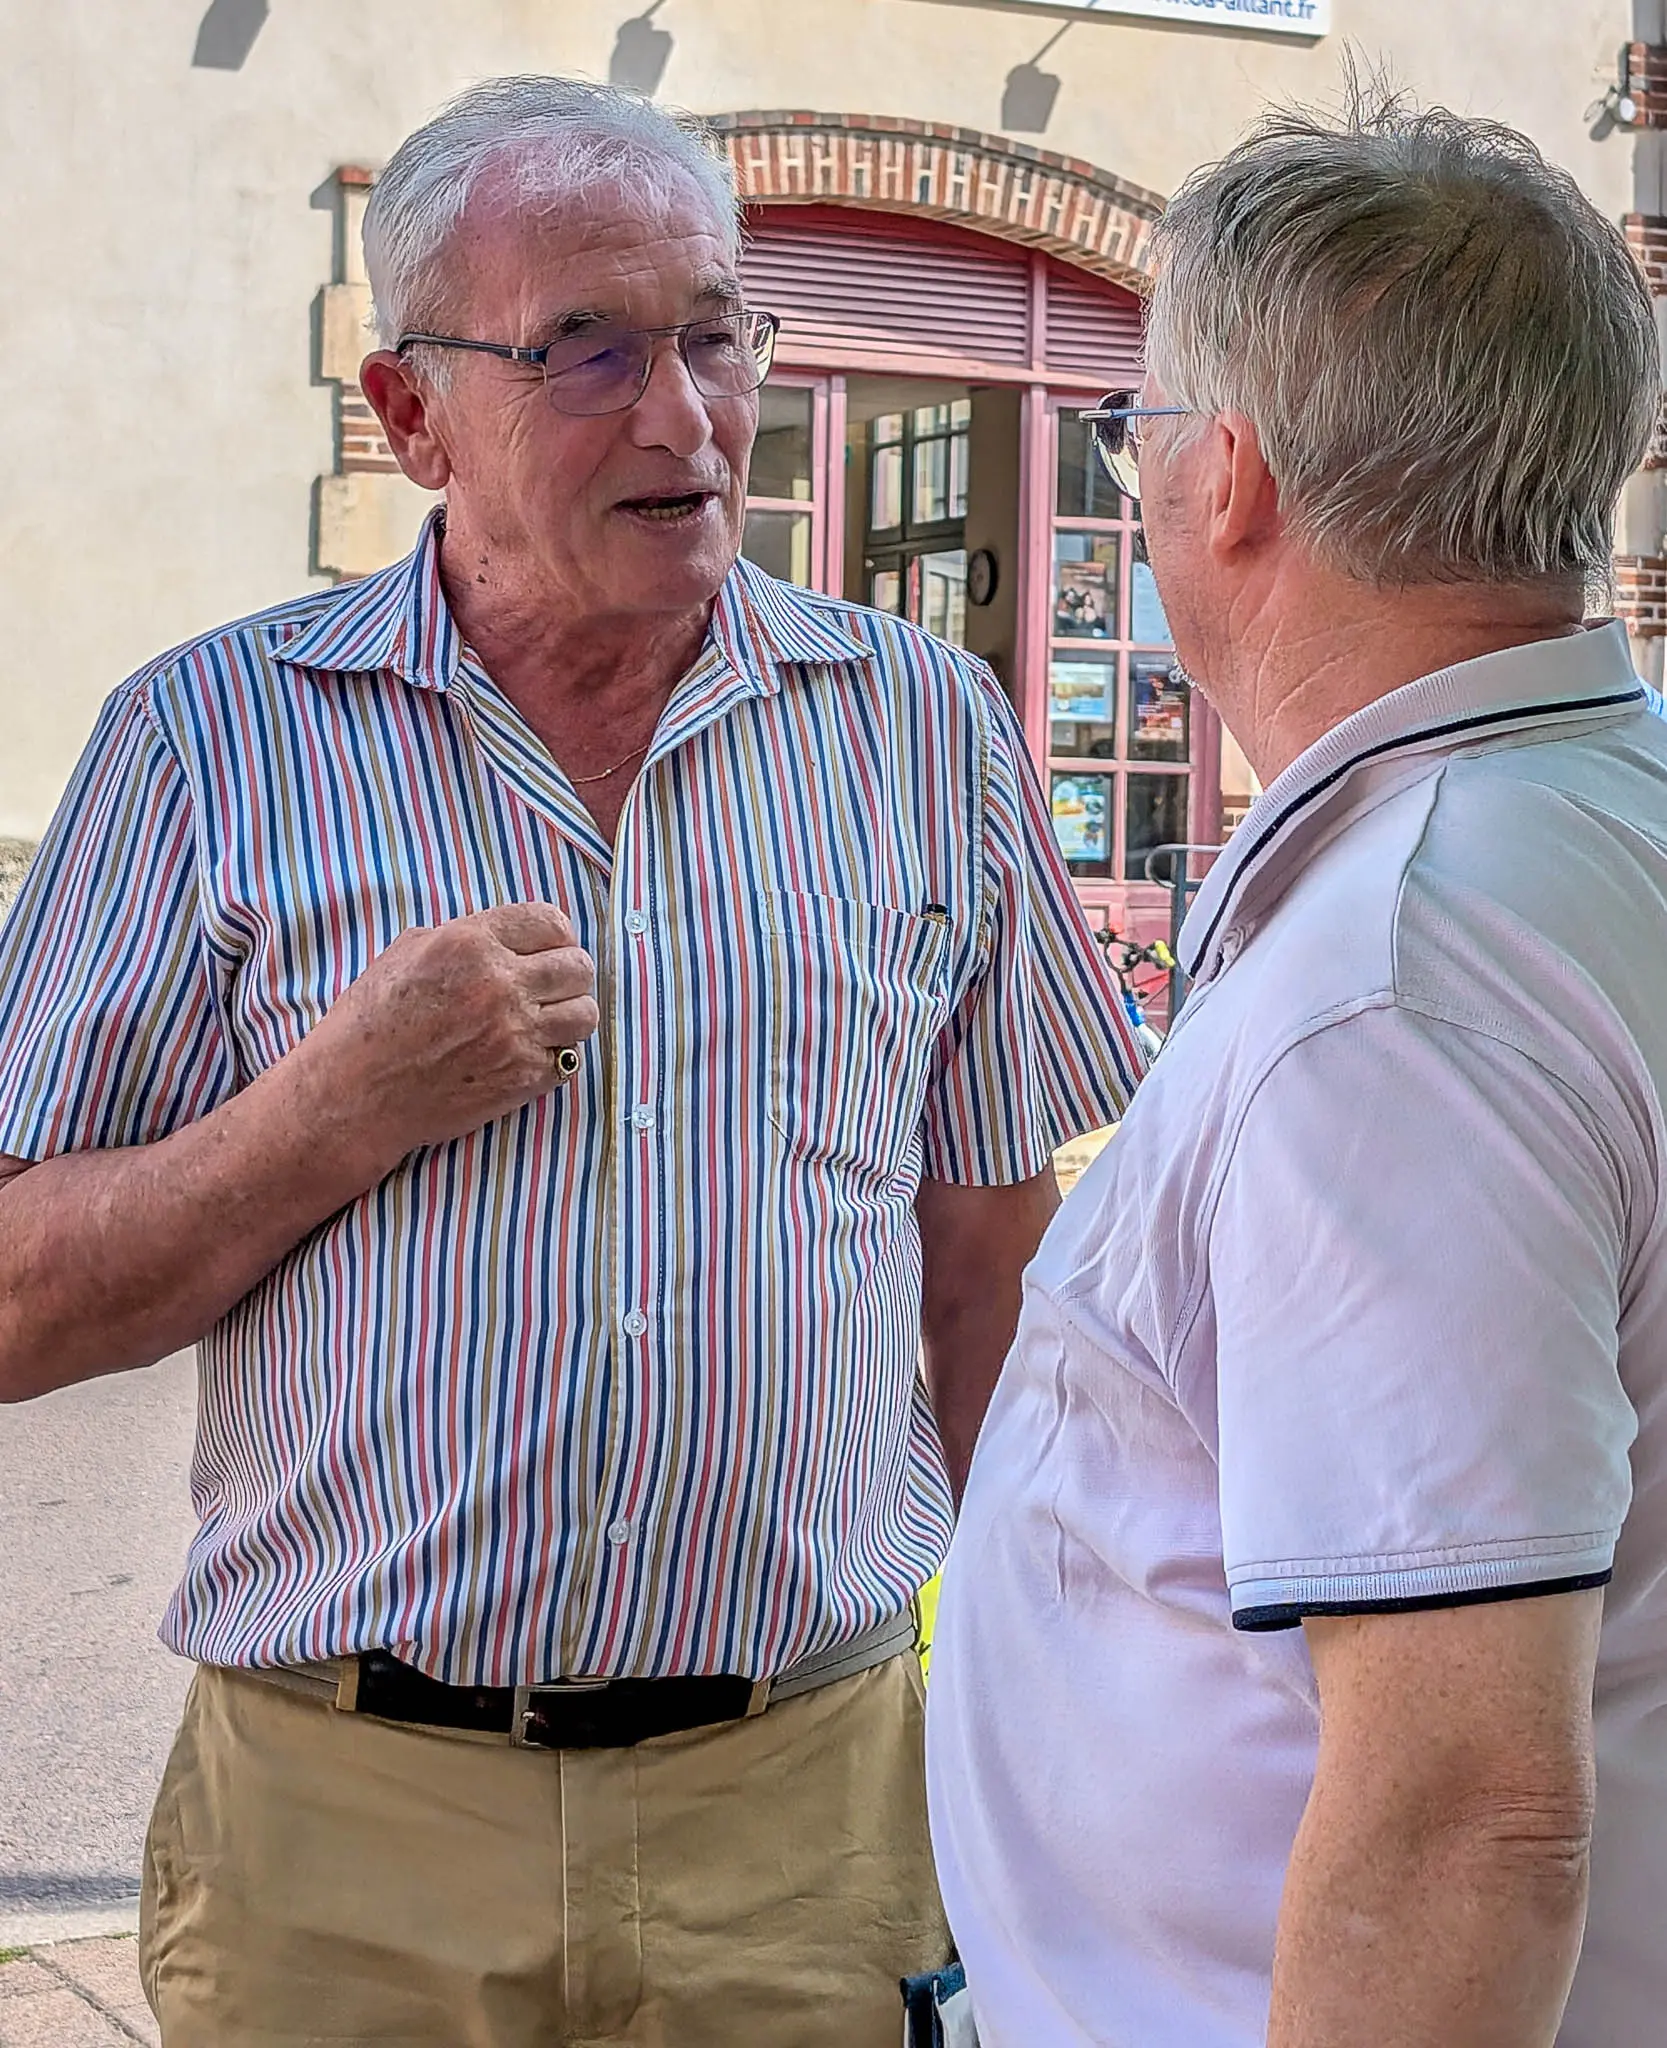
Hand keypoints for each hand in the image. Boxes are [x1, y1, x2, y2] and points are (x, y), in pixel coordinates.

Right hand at [293, 902, 598, 1173]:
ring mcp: (516, 1034)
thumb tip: (505, 937)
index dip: (554, 935)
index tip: (548, 948)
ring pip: (584, 1014)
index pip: (550, 921)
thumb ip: (463, 937)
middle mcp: (500, 984)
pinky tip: (529, 1053)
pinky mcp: (523, 1078)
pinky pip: (568, 1057)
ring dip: (569, 1015)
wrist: (355, 1092)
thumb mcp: (406, 953)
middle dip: (568, 974)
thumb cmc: (370, 1020)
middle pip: (577, 967)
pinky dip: (555, 1055)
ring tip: (546, 1021)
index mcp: (471, 943)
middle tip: (551, 987)